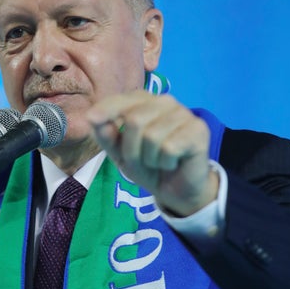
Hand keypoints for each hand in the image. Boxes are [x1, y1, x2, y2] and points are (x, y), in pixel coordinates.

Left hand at [87, 91, 218, 216]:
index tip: (91, 118)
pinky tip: (173, 162)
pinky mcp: (198, 129)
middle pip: (134, 120)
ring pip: (152, 136)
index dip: (106, 109)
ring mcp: (183, 113)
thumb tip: (93, 118)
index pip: (121, 99)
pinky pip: (169, 147)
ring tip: (158, 161)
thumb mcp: (119, 153)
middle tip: (142, 160)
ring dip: (149, 159)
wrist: (175, 189)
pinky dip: (165, 162)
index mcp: (144, 102)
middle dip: (131, 149)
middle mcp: (164, 101)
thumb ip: (106, 135)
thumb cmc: (147, 165)